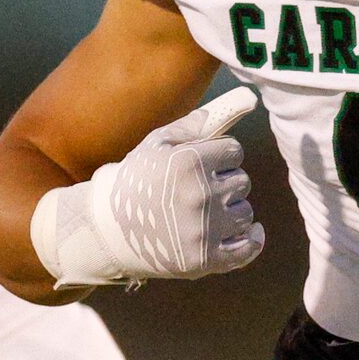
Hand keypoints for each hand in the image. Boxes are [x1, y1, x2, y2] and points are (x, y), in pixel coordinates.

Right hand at [31, 88, 264, 287]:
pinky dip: (250, 240)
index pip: (234, 151)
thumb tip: (251, 98)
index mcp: (188, 162)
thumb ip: (205, 119)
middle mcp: (199, 196)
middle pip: (241, 182)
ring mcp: (202, 232)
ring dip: (229, 211)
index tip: (198, 164)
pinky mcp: (205, 261)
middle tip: (194, 190)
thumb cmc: (137, 178)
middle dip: (222, 182)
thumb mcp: (161, 142)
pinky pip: (248, 248)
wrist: (107, 230)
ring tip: (199, 213)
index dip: (217, 156)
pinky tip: (241, 232)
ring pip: (245, 213)